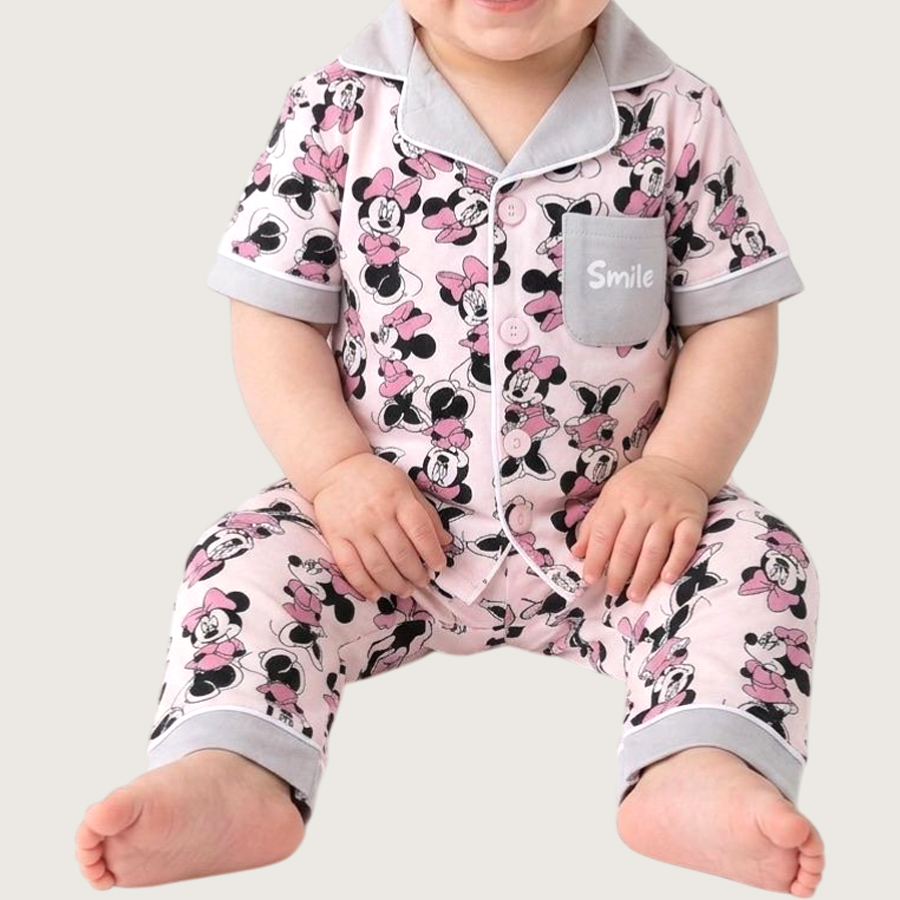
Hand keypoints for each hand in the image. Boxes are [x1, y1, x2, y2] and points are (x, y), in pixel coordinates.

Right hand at [309, 452, 453, 600]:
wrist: (335, 468)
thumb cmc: (377, 479)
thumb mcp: (407, 487)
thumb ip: (427, 514)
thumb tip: (445, 542)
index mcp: (399, 498)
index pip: (421, 532)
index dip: (432, 553)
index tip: (439, 566)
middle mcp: (377, 514)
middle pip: (401, 553)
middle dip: (416, 574)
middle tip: (423, 582)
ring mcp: (355, 527)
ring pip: (378, 565)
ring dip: (395, 584)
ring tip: (405, 590)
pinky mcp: (335, 536)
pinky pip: (350, 567)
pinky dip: (364, 585)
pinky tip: (376, 594)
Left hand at [570, 456, 709, 601]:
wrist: (676, 465)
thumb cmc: (636, 486)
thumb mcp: (610, 496)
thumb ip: (593, 525)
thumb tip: (577, 554)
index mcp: (619, 499)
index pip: (604, 534)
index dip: (595, 558)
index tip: (590, 580)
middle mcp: (643, 505)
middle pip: (628, 545)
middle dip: (618, 573)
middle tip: (611, 593)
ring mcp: (668, 512)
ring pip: (654, 549)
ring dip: (643, 576)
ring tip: (634, 596)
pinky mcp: (691, 518)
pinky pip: (685, 543)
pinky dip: (677, 562)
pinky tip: (667, 579)